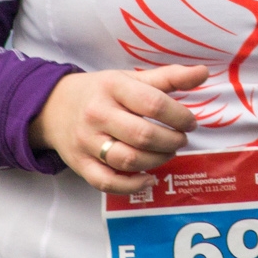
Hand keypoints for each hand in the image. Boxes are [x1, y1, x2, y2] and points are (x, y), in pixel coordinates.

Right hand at [28, 64, 207, 194]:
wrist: (53, 107)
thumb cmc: (101, 92)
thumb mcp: (130, 78)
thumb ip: (169, 77)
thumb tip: (203, 72)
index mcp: (113, 87)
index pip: (152, 103)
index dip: (179, 115)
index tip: (190, 121)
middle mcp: (98, 114)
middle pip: (143, 135)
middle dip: (171, 140)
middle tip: (181, 139)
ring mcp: (87, 142)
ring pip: (128, 160)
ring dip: (157, 160)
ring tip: (168, 152)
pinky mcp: (80, 165)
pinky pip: (108, 182)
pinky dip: (133, 185)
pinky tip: (149, 178)